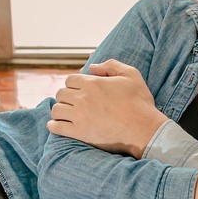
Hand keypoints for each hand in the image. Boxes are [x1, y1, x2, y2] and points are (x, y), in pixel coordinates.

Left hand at [46, 59, 167, 157]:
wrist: (143, 129)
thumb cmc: (139, 102)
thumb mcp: (131, 75)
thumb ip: (110, 65)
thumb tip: (92, 67)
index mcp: (92, 83)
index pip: (70, 79)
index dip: (74, 84)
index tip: (79, 90)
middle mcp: (82, 98)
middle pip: (61, 93)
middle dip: (66, 96)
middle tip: (73, 102)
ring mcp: (79, 116)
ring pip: (56, 109)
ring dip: (59, 110)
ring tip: (65, 113)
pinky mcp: (79, 132)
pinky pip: (57, 127)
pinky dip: (54, 125)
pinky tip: (55, 125)